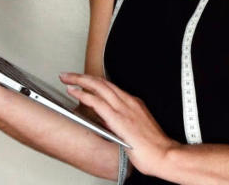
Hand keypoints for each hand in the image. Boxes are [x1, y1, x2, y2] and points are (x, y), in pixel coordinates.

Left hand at [61, 72, 177, 175]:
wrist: (162, 154)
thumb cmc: (151, 147)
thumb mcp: (133, 130)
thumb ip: (118, 122)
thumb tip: (105, 120)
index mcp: (133, 104)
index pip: (110, 87)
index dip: (94, 82)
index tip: (82, 81)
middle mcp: (129, 102)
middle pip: (103, 83)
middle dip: (83, 77)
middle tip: (68, 75)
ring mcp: (123, 108)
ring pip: (99, 87)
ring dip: (80, 81)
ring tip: (67, 78)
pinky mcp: (117, 118)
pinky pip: (97, 102)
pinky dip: (84, 95)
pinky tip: (74, 92)